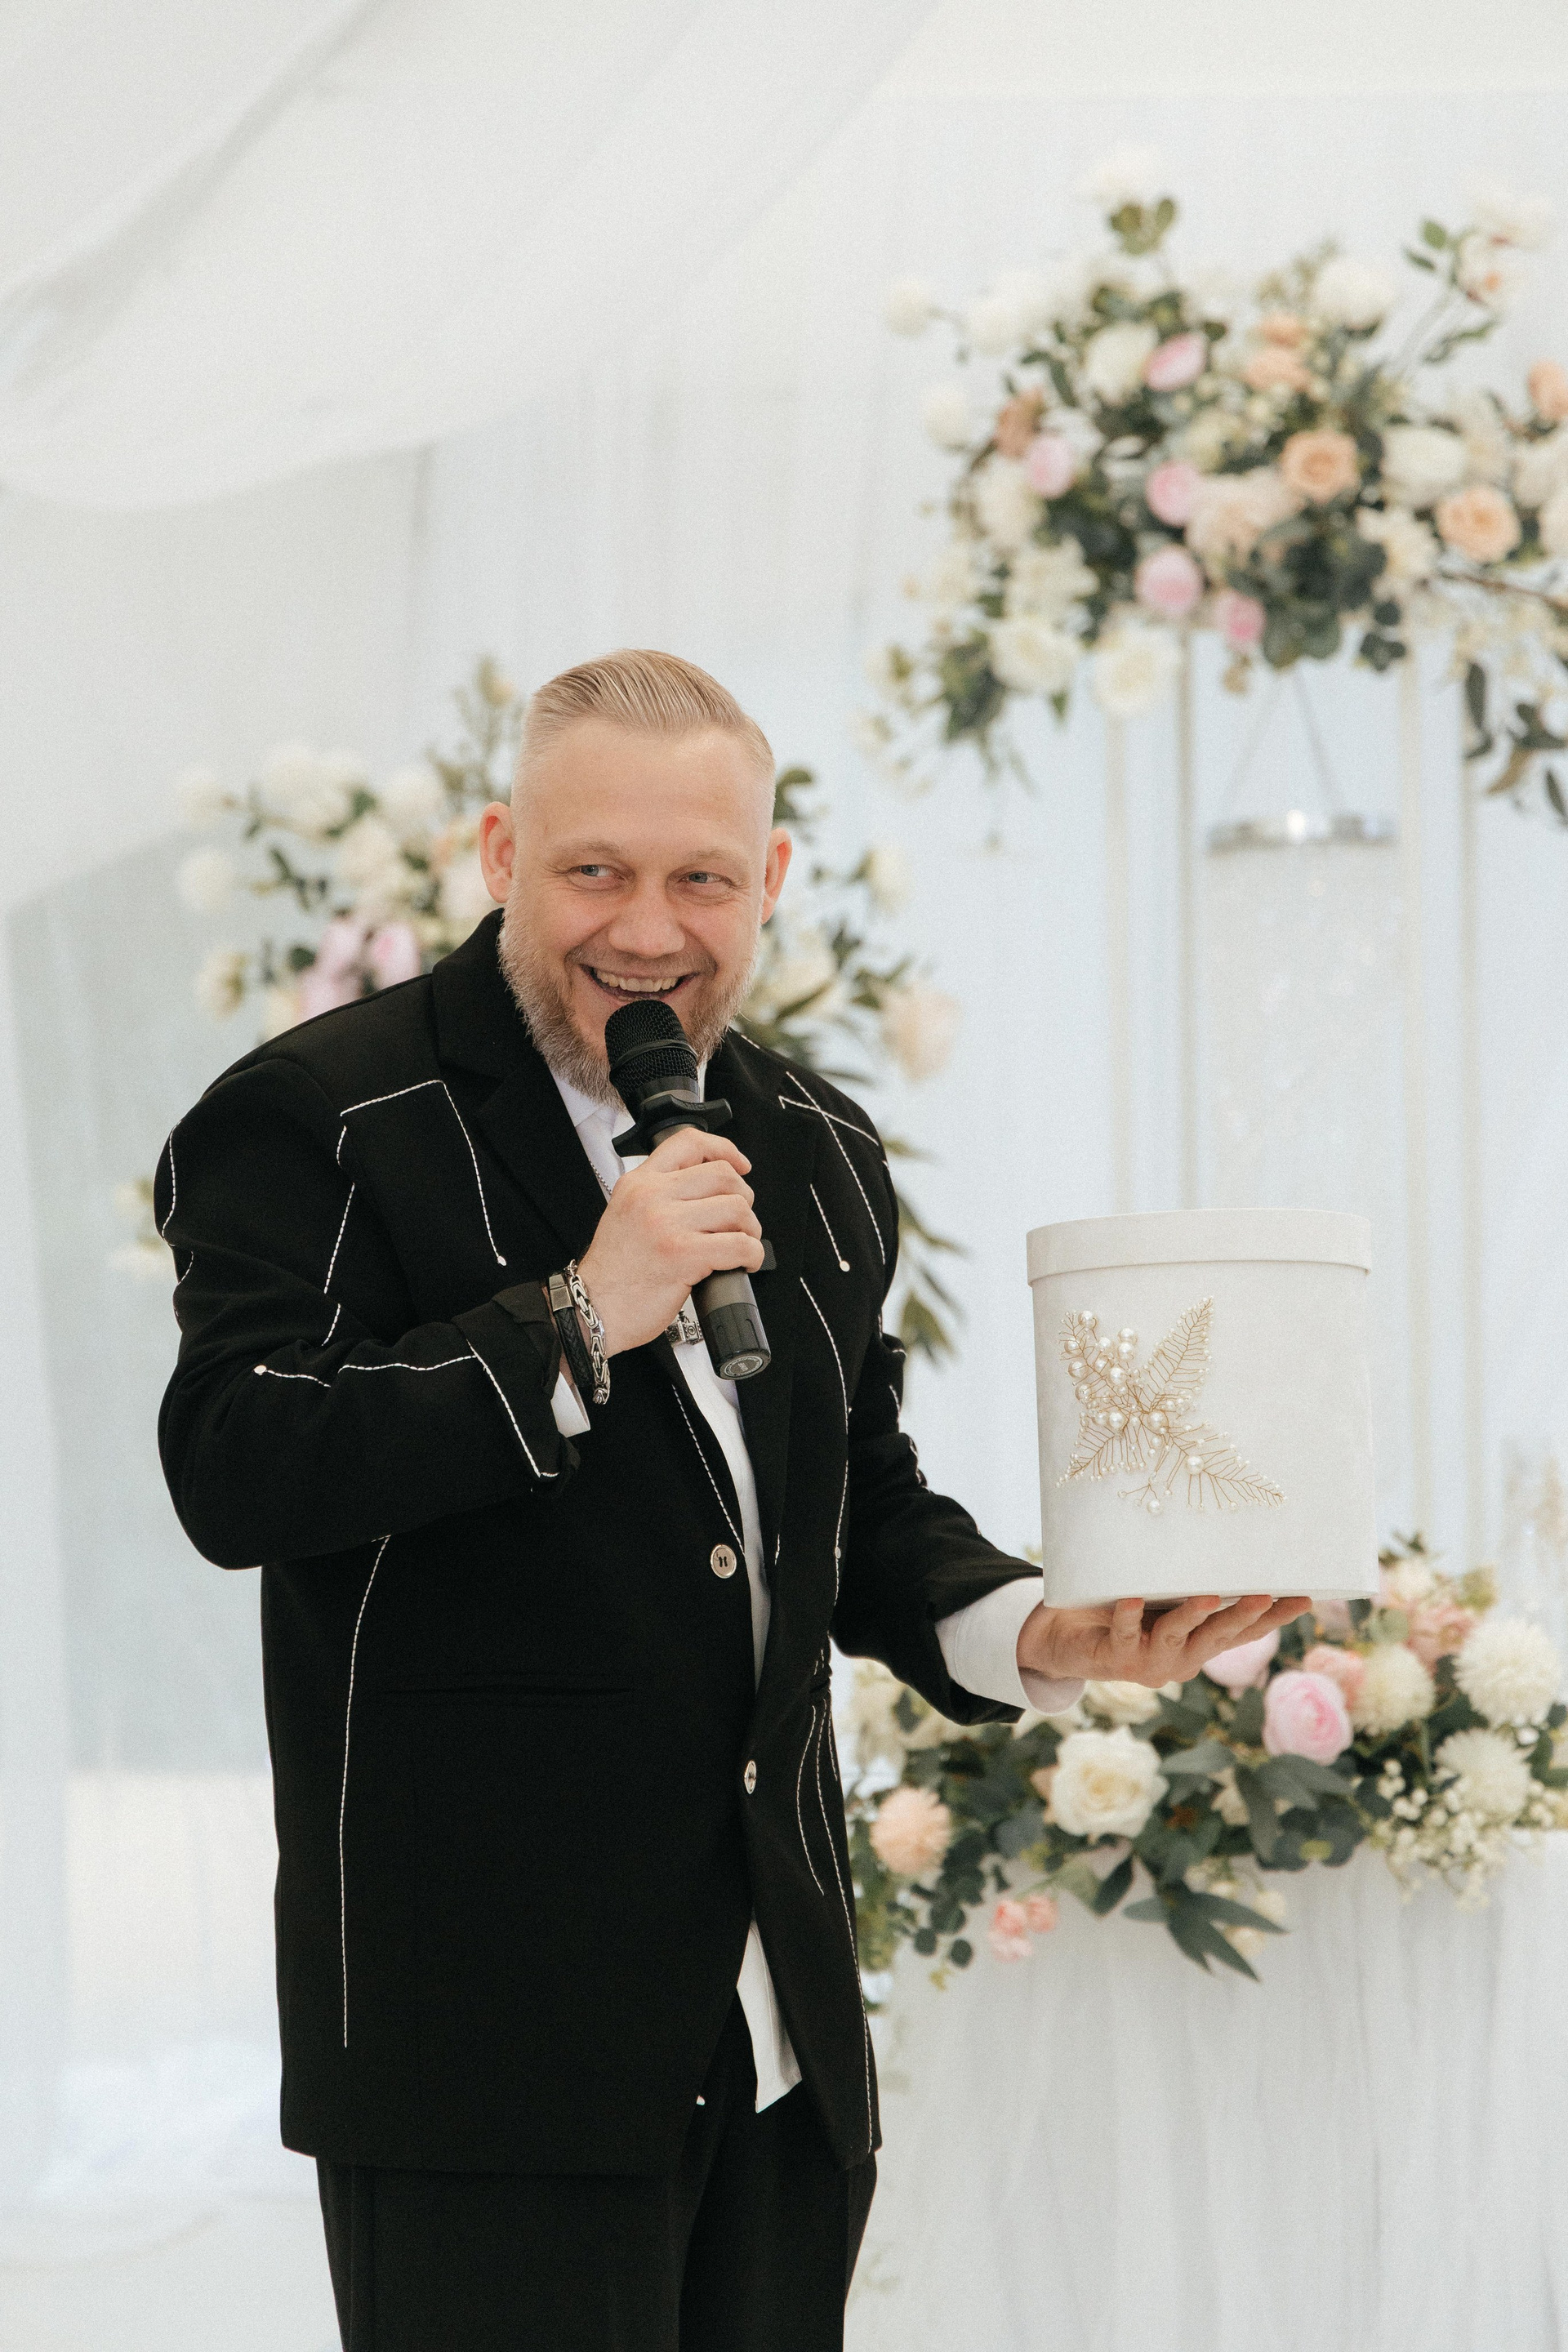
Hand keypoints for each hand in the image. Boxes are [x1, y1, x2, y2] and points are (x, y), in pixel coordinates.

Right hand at [576, 1126, 762, 1356]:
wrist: (593, 1308)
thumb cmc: (613, 1272)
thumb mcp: (626, 1214)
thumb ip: (660, 1196)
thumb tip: (708, 1192)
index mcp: (639, 1183)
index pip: (689, 1142)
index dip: (725, 1149)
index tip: (740, 1165)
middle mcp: (652, 1196)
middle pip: (723, 1176)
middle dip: (743, 1199)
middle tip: (739, 1220)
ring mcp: (667, 1224)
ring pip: (736, 1209)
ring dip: (750, 1229)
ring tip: (741, 1244)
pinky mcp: (683, 1254)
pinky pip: (739, 1245)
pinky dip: (752, 1254)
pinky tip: (743, 1263)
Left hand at [1017, 1592, 1311, 1689]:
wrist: (1069, 1642)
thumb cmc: (1126, 1613)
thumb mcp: (1164, 1596)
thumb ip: (1188, 1581)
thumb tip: (1219, 1535)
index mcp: (1200, 1644)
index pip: (1244, 1632)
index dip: (1275, 1618)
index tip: (1306, 1597)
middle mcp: (1182, 1659)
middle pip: (1218, 1636)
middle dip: (1242, 1615)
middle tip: (1267, 1595)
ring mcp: (1149, 1662)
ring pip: (1175, 1638)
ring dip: (1191, 1617)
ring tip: (1205, 1597)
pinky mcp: (1114, 1658)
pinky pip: (1121, 1634)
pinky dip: (1126, 1617)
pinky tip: (1130, 1601)